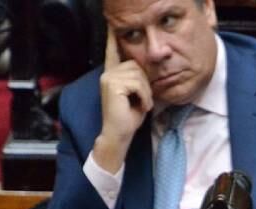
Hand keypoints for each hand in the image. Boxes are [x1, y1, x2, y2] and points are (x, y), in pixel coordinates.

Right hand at [93, 28, 152, 173]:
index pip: (112, 53)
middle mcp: (108, 73)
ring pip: (138, 75)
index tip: (112, 27)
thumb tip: (147, 69)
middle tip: (144, 100)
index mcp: (112, 74)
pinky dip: (144, 96)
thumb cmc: (129, 117)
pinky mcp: (112, 85)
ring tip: (142, 104)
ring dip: (146, 92)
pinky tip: (141, 106)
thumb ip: (138, 80)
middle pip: (136, 65)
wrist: (119, 134)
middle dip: (146, 83)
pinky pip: (138, 84)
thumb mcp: (137, 95)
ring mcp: (109, 78)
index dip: (112, 40)